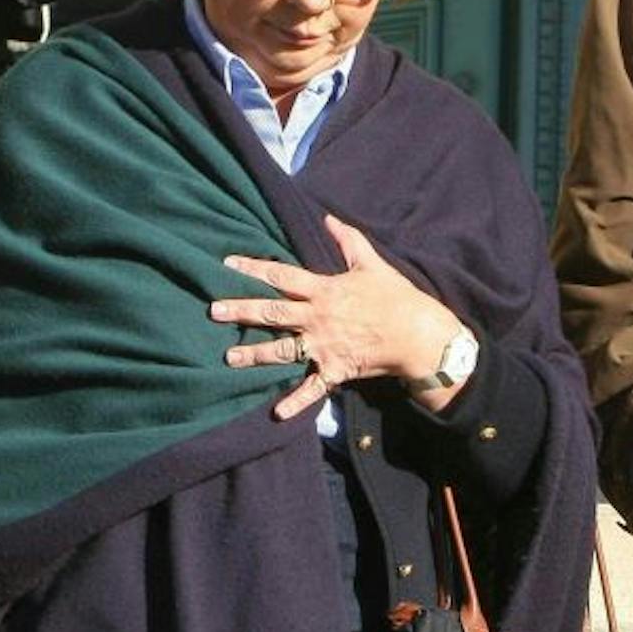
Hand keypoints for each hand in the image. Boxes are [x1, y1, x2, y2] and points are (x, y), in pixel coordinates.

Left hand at [210, 214, 466, 418]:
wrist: (418, 335)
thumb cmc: (395, 297)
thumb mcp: (372, 263)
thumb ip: (348, 240)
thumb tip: (329, 218)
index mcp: (324, 290)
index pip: (281, 275)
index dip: (253, 268)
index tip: (227, 264)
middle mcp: (317, 318)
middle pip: (272, 312)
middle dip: (241, 311)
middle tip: (214, 311)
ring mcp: (323, 346)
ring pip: (282, 350)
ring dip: (255, 354)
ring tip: (229, 357)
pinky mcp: (334, 370)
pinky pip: (312, 388)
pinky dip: (295, 402)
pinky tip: (276, 412)